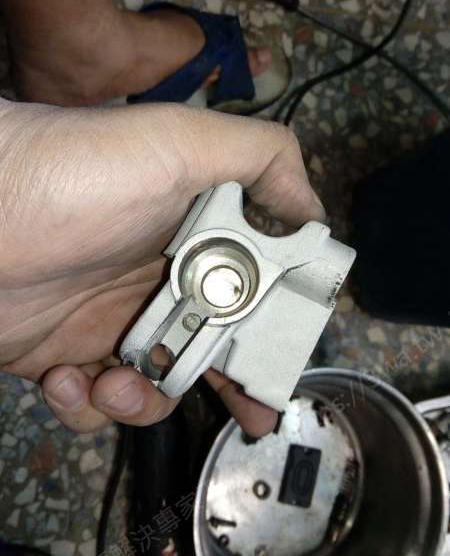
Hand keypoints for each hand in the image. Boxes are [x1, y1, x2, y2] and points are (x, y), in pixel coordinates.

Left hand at [0, 98, 323, 434]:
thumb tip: (314, 213)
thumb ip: (262, 157)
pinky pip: (93, 402)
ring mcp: (109, 322)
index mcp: (193, 239)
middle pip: (212, 350)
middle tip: (248, 413)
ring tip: (114, 379)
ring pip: (156, 388)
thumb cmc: (78, 173)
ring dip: (145, 400)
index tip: (284, 366)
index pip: (251, 293)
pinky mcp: (61, 357)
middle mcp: (156, 282)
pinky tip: (64, 375)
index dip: (273, 332)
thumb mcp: (180, 142)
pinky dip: (85, 404)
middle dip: (232, 387)